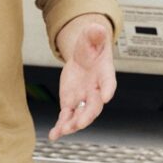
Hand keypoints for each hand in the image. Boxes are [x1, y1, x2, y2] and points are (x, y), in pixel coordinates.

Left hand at [49, 14, 115, 140]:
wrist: (84, 54)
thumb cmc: (92, 45)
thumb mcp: (92, 35)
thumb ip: (94, 34)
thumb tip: (96, 27)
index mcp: (104, 73)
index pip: (109, 82)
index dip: (108, 89)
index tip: (106, 96)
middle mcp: (96, 90)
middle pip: (94, 106)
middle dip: (87, 115)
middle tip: (80, 123)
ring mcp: (83, 98)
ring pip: (79, 115)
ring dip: (72, 124)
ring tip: (62, 131)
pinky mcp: (70, 102)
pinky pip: (66, 117)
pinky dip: (60, 127)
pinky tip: (53, 135)